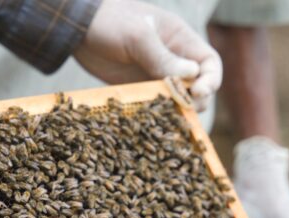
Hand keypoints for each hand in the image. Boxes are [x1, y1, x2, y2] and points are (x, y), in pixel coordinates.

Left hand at [74, 0, 221, 110]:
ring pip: (177, 99)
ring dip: (177, 111)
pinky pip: (155, 106)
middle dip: (196, 100)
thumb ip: (162, 56)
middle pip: (198, 86)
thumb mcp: (137, 35)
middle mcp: (173, 59)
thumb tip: (192, 75)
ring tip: (168, 119)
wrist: (77, 28)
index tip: (197, 92)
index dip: (210, 80)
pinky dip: (156, 116)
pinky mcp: (139, 89)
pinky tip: (151, 124)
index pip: (209, 63)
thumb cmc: (110, 21)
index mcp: (180, 40)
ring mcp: (155, 75)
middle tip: (182, 108)